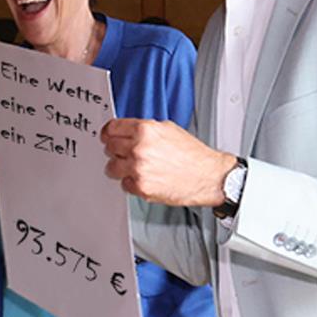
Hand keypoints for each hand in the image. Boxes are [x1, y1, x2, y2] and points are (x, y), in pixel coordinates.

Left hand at [100, 118, 234, 206]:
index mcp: (145, 130)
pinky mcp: (141, 188)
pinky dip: (131, 183)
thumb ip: (144, 129)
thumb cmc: (193, 154)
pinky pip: (124, 184)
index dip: (108, 133)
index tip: (107, 137)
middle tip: (126, 154)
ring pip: (111, 168)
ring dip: (120, 168)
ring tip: (135, 168)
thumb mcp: (168, 129)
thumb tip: (126, 131)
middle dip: (116, 151)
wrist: (209, 176)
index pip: (111, 128)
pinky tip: (145, 179)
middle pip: (109, 148)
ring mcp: (138, 169)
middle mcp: (139, 148)